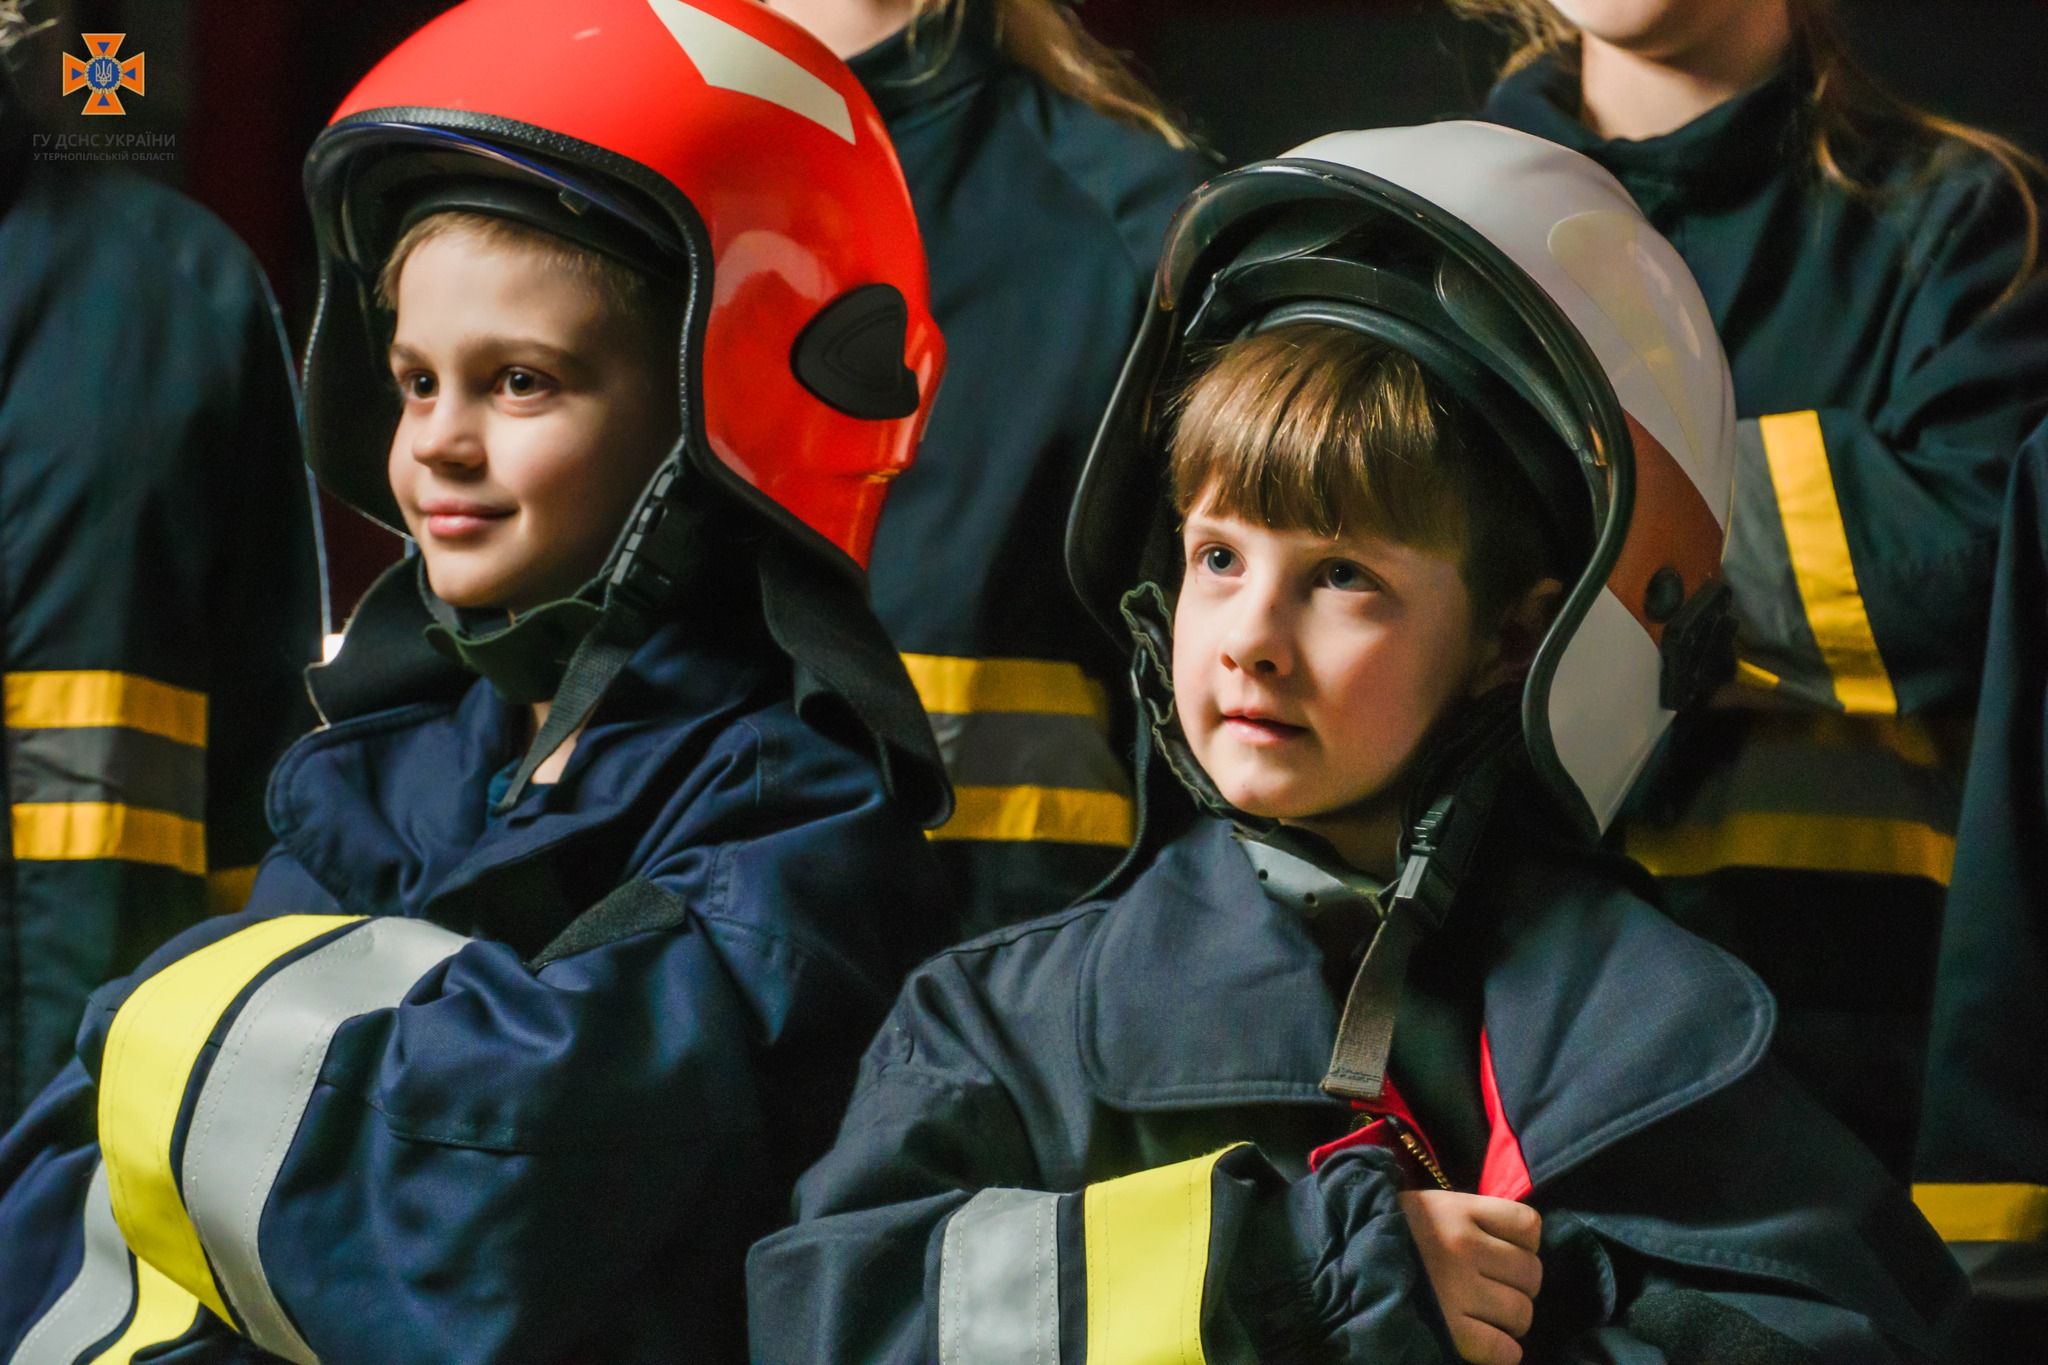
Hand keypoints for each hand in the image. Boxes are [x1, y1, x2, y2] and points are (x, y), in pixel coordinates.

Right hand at [1398, 1190, 1542, 1364]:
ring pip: (1521, 1311)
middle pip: (1531, 1273)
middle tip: (1494, 1288)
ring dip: (1510, 1318)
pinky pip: (1502, 1349)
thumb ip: (1470, 1217)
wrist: (1339, 1263)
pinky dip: (1503, 1351)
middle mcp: (1463, 1246)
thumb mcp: (1430, 1207)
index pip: (1527, 1225)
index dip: (1523, 1243)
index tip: (1503, 1251)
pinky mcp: (1449, 1329)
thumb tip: (1515, 1245)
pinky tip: (1489, 1343)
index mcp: (1459, 1211)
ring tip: (1487, 1315)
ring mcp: (1457, 1289)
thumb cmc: (1390, 1234)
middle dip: (1518, 1284)